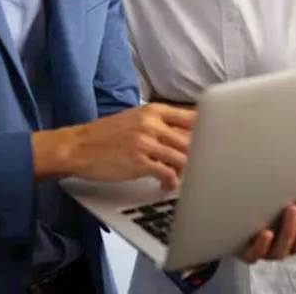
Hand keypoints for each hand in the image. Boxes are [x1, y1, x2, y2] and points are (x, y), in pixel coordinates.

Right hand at [35, 103, 194, 190]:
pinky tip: (168, 184)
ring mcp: (145, 142)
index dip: (208, 129)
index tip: (218, 141)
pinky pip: (166, 172)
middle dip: (201, 155)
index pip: (191, 117)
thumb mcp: (134, 119)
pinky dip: (171, 180)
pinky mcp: (138, 161)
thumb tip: (188, 135)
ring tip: (186, 178)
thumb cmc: (106, 135)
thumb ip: (160, 124)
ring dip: (187, 170)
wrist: (78, 146)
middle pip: (191, 139)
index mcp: (153, 111)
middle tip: (205, 166)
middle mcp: (151, 123)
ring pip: (182, 157)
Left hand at [239, 192, 295, 263]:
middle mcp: (288, 249)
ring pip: (282, 249)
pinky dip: (261, 245)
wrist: (237, 227)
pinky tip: (266, 233)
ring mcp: (268, 253)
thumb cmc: (274, 215)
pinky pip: (254, 255)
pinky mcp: (247, 254)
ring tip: (292, 208)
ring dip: (289, 229)